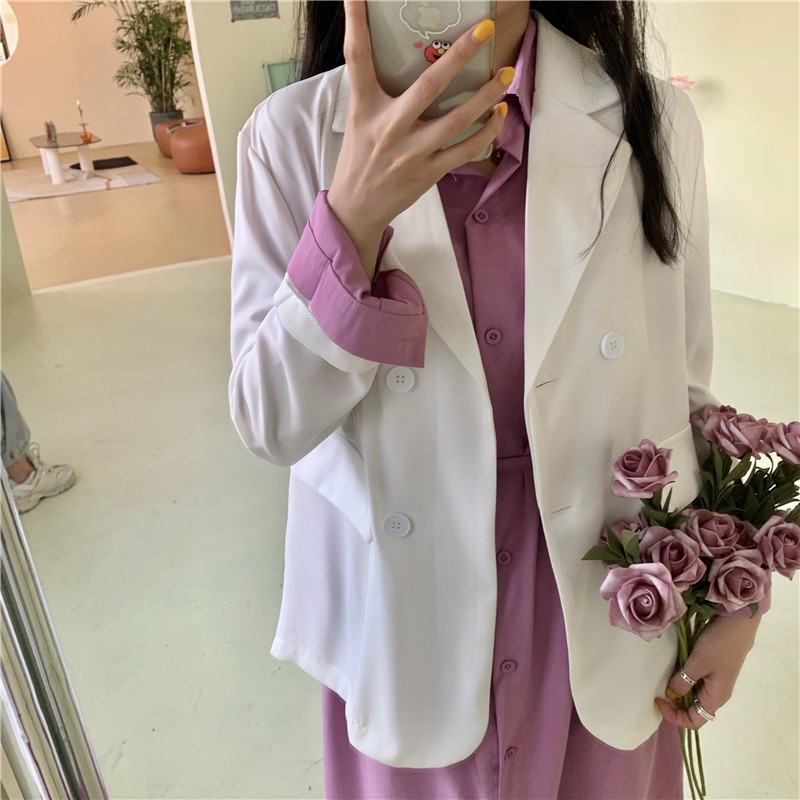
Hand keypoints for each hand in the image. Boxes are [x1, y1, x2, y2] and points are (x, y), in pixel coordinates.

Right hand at [327, 0, 511, 273]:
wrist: (357, 209)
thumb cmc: (359, 161)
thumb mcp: (358, 121)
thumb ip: (378, 91)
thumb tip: (405, 61)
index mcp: (366, 108)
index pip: (357, 59)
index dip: (356, 22)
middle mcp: (389, 128)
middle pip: (429, 86)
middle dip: (460, 56)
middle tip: (485, 31)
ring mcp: (412, 152)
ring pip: (457, 120)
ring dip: (486, 96)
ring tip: (506, 76)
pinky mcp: (429, 172)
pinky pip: (465, 150)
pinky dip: (486, 132)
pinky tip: (498, 114)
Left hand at [654, 614, 761, 728]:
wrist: (737, 621)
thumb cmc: (719, 644)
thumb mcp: (698, 663)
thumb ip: (683, 681)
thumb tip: (671, 695)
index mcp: (716, 697)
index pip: (695, 721)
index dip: (675, 717)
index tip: (658, 700)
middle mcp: (716, 692)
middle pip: (693, 708)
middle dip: (674, 703)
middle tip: (656, 689)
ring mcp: (715, 678)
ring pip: (693, 692)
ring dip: (678, 689)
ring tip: (662, 677)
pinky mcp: (713, 666)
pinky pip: (695, 679)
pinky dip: (683, 676)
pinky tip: (673, 666)